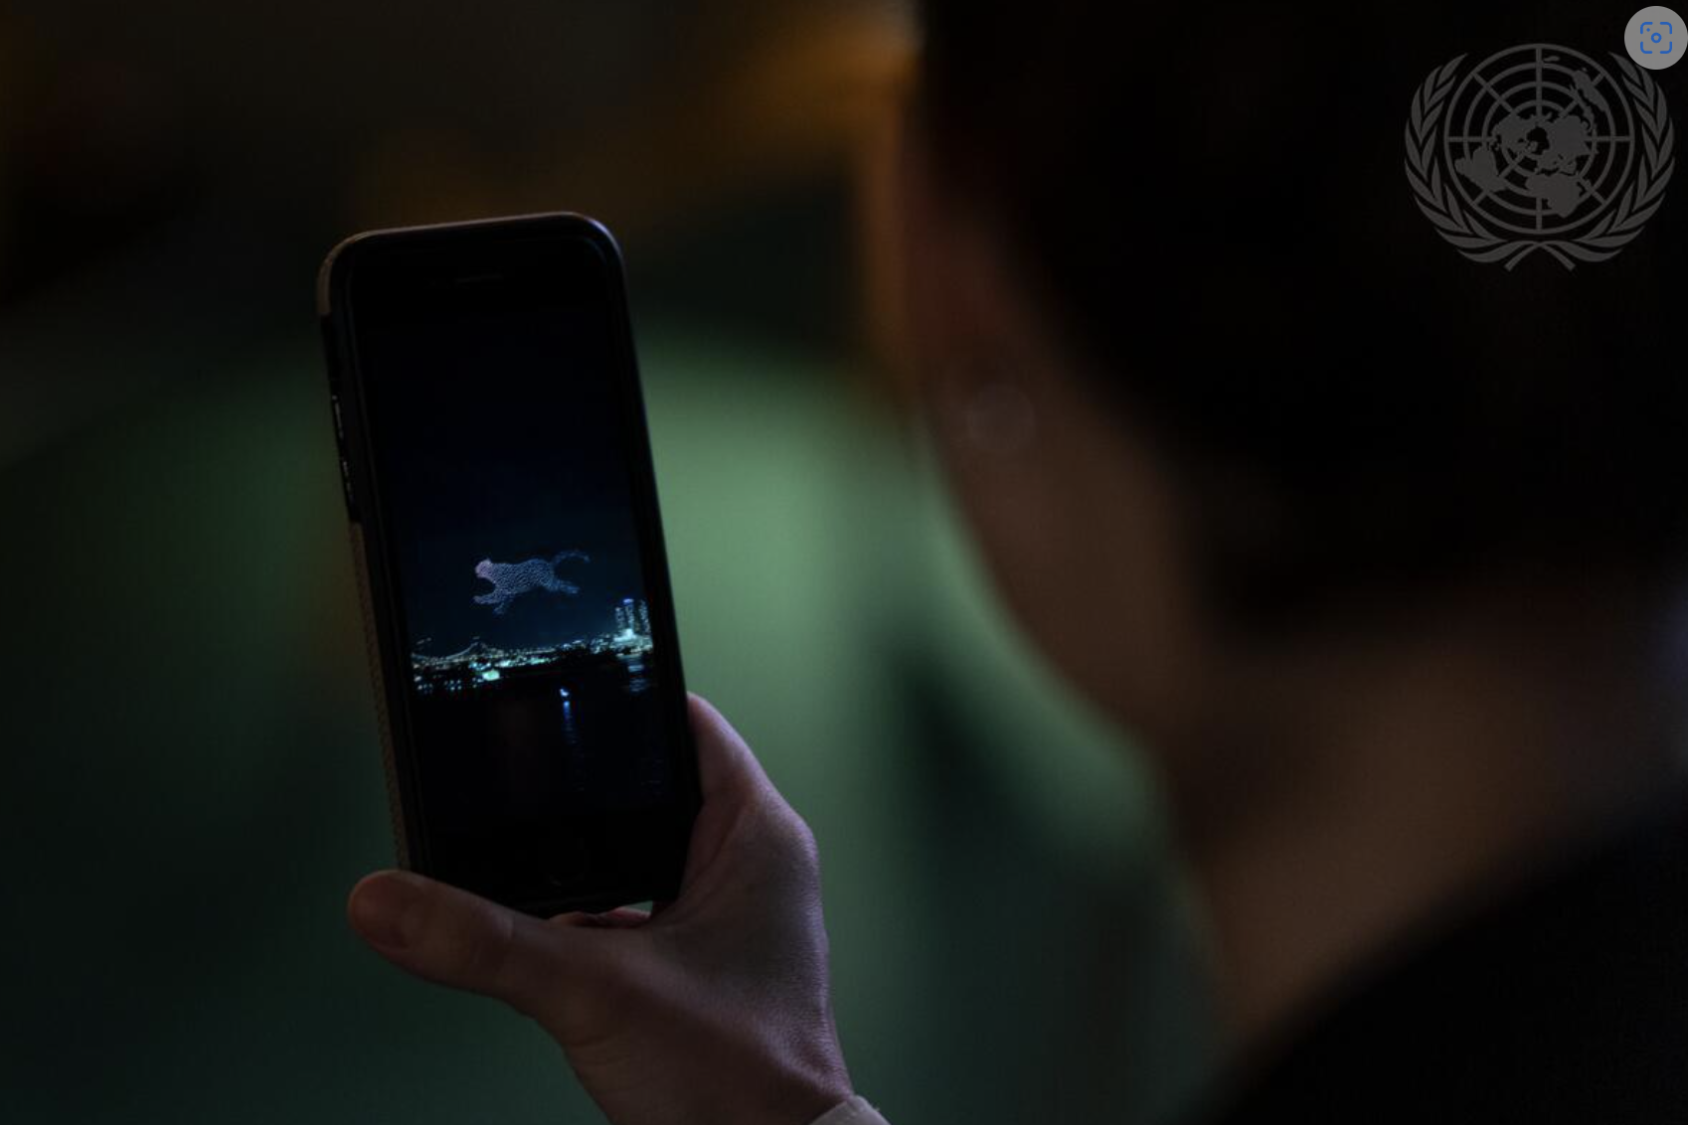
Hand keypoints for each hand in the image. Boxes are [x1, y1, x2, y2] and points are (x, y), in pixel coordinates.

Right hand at [346, 695, 853, 1124]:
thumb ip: (486, 944)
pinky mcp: (698, 958)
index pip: (686, 724)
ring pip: (636, 849)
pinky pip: (634, 905)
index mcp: (757, 835)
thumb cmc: (739, 1080)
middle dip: (581, 785)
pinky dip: (589, 911)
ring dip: (579, 857)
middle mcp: (749, 863)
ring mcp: (725, 912)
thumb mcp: (596, 994)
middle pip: (649, 785)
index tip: (557, 682)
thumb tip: (389, 899)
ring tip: (515, 847)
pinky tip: (542, 927)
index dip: (620, 698)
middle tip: (512, 770)